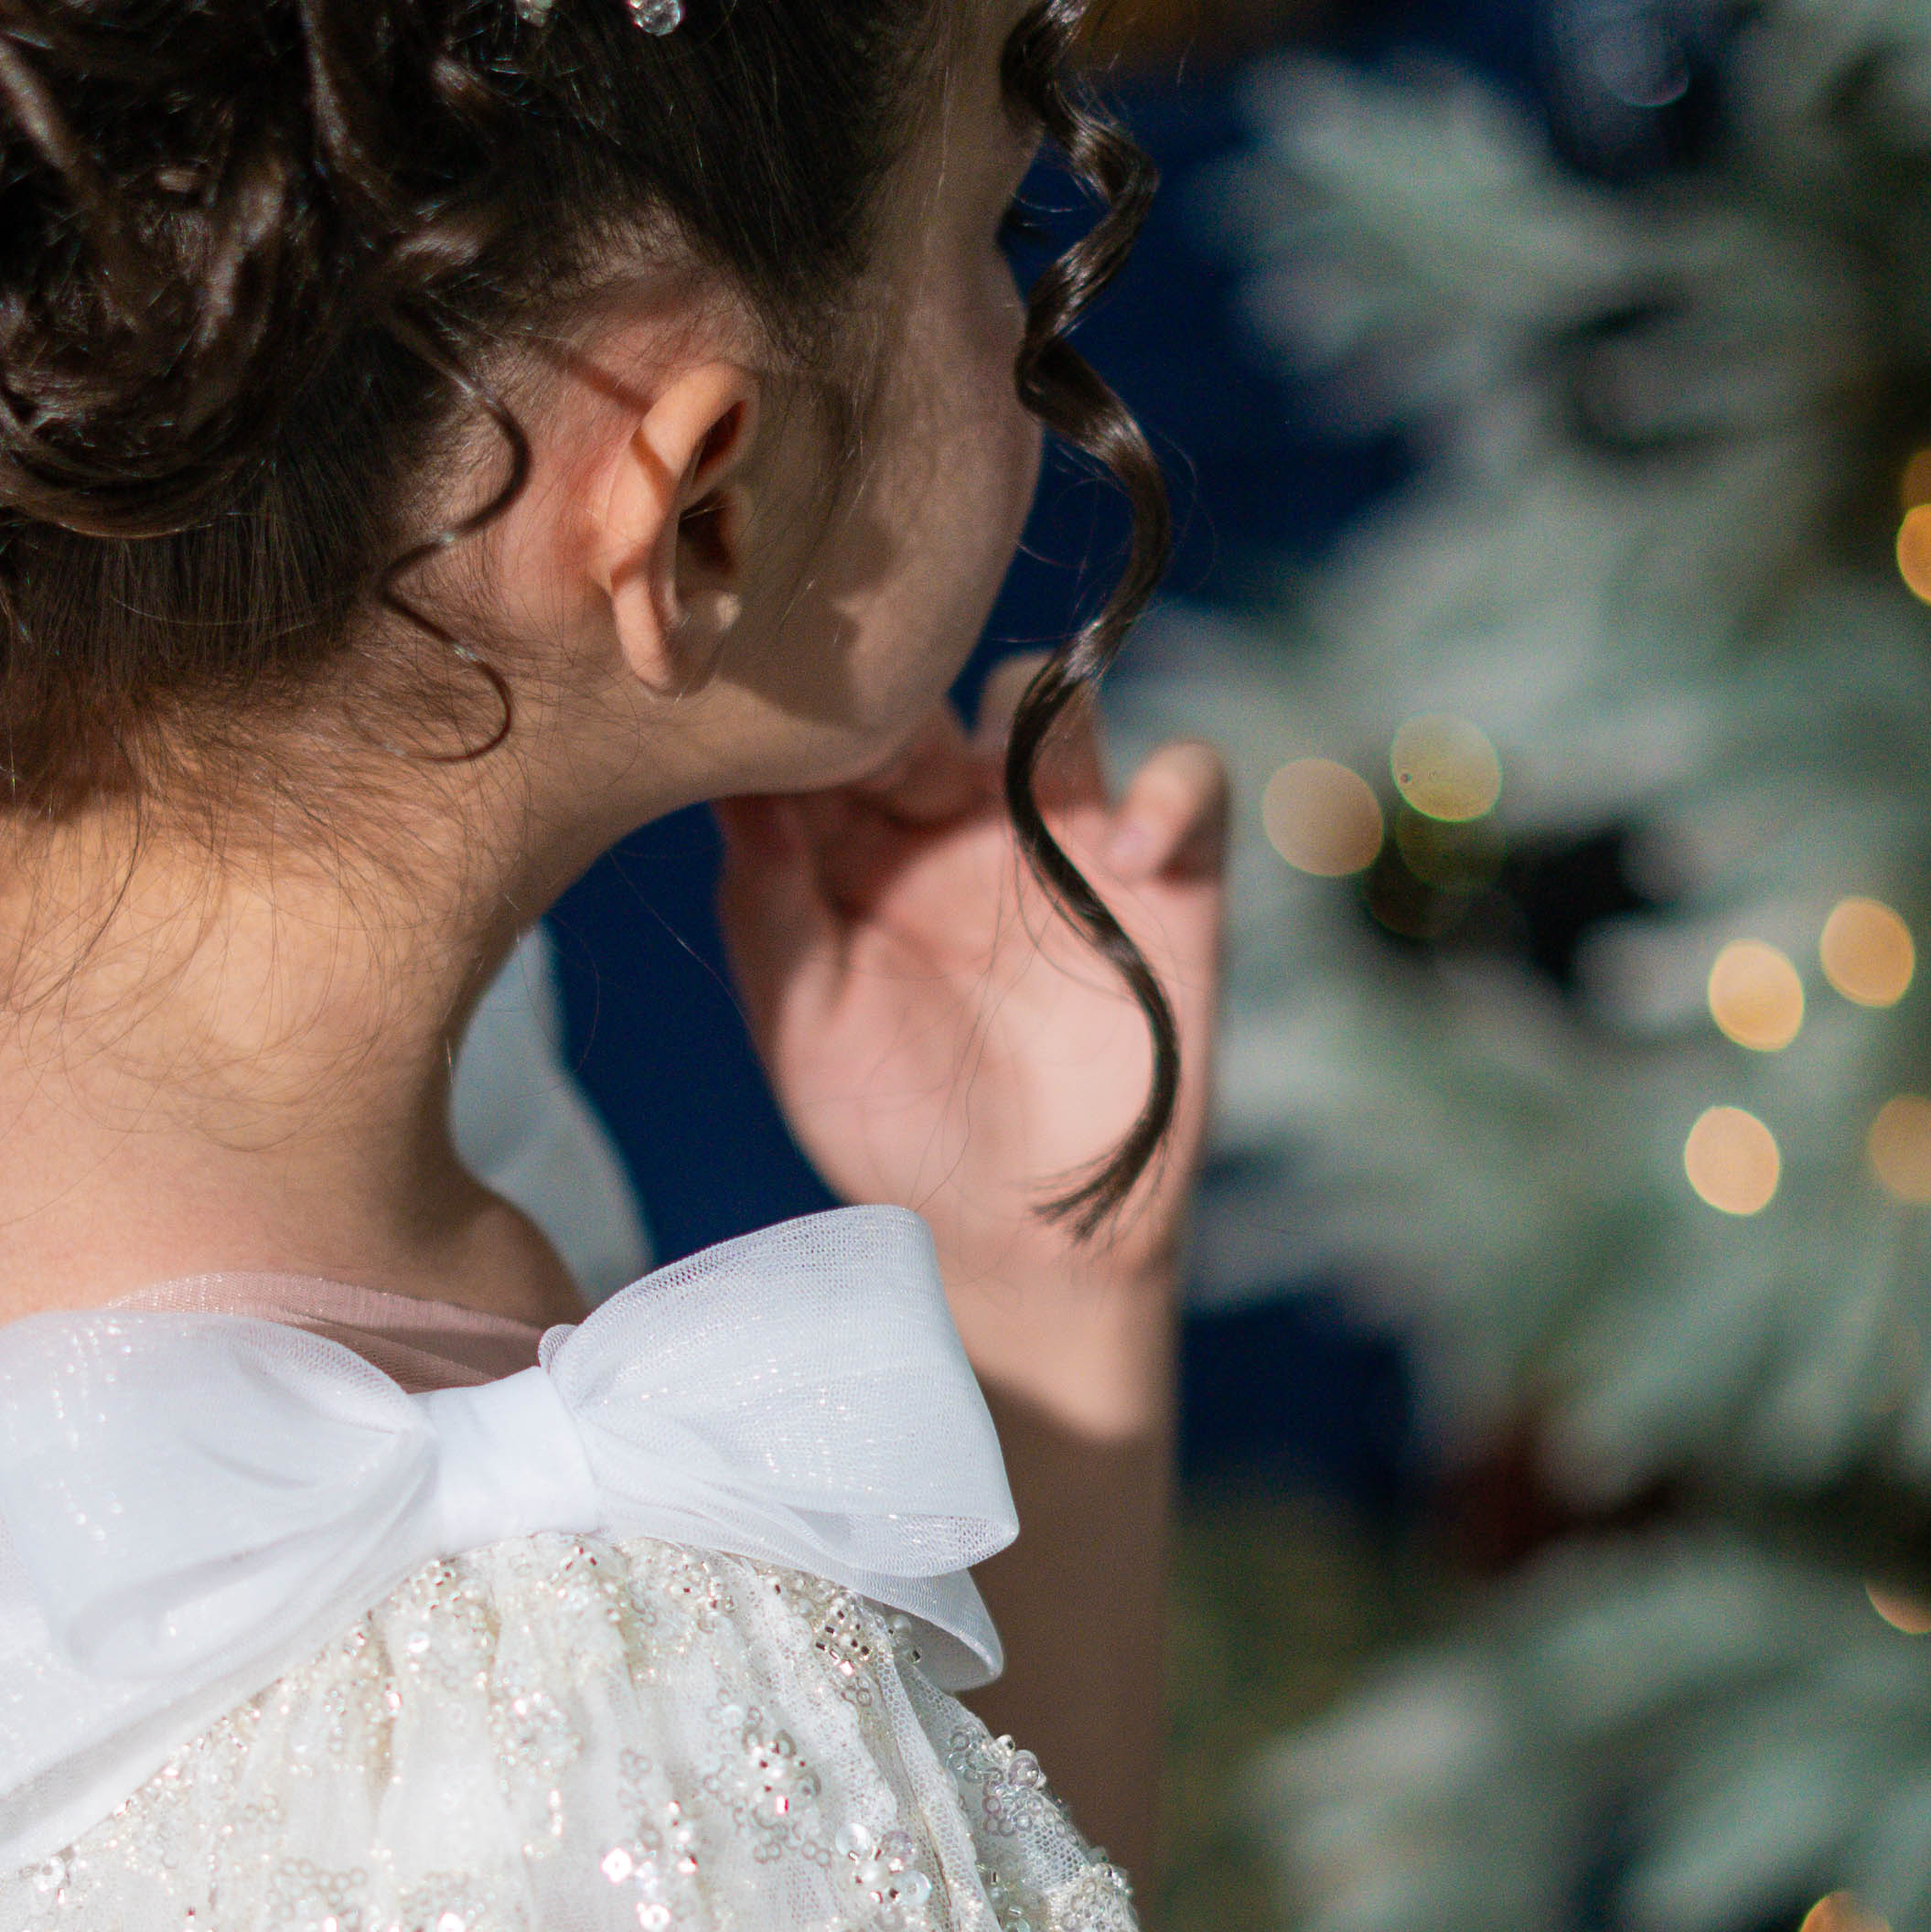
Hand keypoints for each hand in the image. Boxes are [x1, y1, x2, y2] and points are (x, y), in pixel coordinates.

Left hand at [716, 674, 1231, 1312]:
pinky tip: (1126, 857)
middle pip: (938, 692)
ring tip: (998, 802)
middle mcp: (960, 823)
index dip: (822, 727)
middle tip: (895, 783)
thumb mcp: (803, 1027)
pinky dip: (1172, 792)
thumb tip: (738, 784)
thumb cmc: (892, 1134)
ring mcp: (1065, 841)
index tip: (806, 764)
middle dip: (912, 712)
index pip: (838, 731)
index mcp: (861, 846)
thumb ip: (766, 905)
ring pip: (1057, 705)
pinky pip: (1192, 782)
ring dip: (1033, 719)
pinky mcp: (1169, 880)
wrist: (1017, 1238)